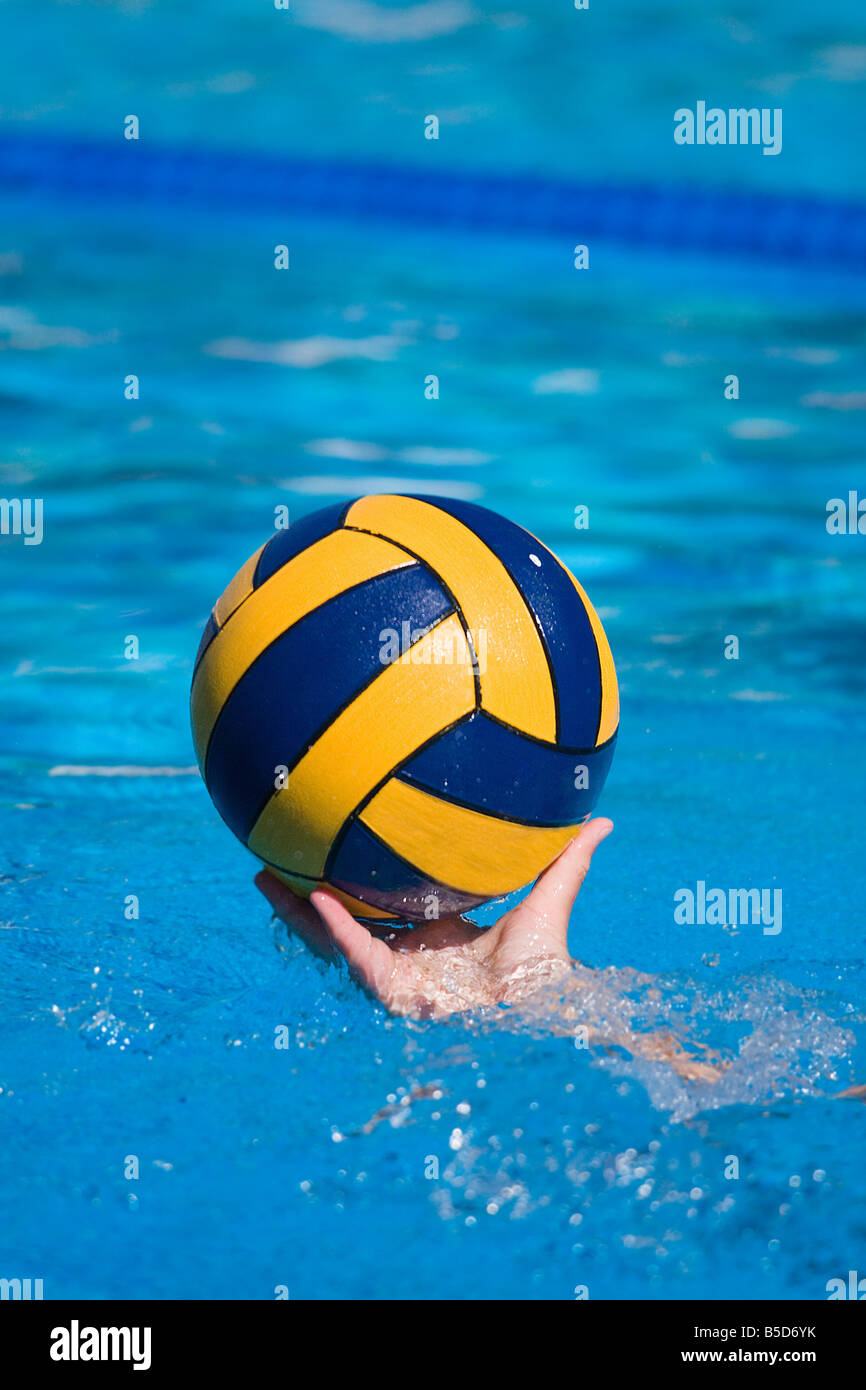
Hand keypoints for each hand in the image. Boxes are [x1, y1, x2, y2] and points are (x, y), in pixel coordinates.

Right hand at [254, 818, 613, 1019]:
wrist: (539, 1013)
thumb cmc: (545, 968)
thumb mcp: (549, 901)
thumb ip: (568, 860)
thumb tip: (601, 819)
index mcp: (433, 933)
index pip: (383, 903)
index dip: (357, 879)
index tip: (335, 845)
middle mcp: (406, 952)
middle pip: (344, 919)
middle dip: (307, 895)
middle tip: (273, 861)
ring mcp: (393, 972)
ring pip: (332, 938)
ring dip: (298, 912)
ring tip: (264, 879)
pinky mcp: (390, 990)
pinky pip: (354, 953)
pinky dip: (335, 926)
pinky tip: (312, 896)